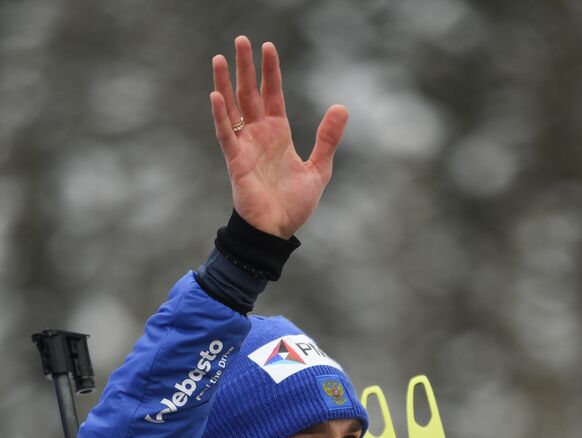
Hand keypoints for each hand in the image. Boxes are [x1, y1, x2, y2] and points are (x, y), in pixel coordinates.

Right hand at [210, 37, 347, 238]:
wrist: (277, 231)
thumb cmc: (293, 204)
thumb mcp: (319, 169)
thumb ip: (327, 139)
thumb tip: (342, 107)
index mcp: (278, 134)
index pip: (272, 94)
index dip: (270, 72)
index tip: (267, 47)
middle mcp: (259, 135)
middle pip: (249, 94)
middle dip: (245, 67)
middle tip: (240, 39)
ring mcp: (245, 146)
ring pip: (232, 108)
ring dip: (225, 83)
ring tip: (220, 57)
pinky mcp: (235, 161)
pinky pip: (226, 135)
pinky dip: (220, 116)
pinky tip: (216, 95)